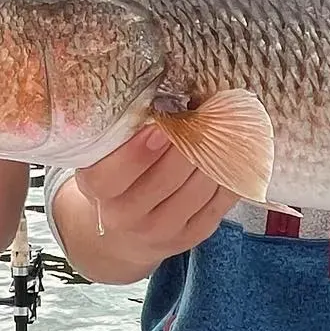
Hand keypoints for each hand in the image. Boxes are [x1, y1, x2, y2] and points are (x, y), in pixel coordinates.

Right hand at [74, 125, 237, 266]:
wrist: (126, 234)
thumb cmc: (118, 181)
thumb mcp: (105, 157)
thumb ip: (122, 133)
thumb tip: (164, 95)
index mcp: (98, 189)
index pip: (112, 174)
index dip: (138, 150)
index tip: (160, 123)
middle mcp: (126, 216)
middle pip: (165, 178)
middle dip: (188, 142)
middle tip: (201, 114)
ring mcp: (161, 230)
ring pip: (197, 188)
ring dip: (213, 155)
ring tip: (220, 128)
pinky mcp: (192, 236)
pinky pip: (219, 202)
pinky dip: (228, 175)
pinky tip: (231, 154)